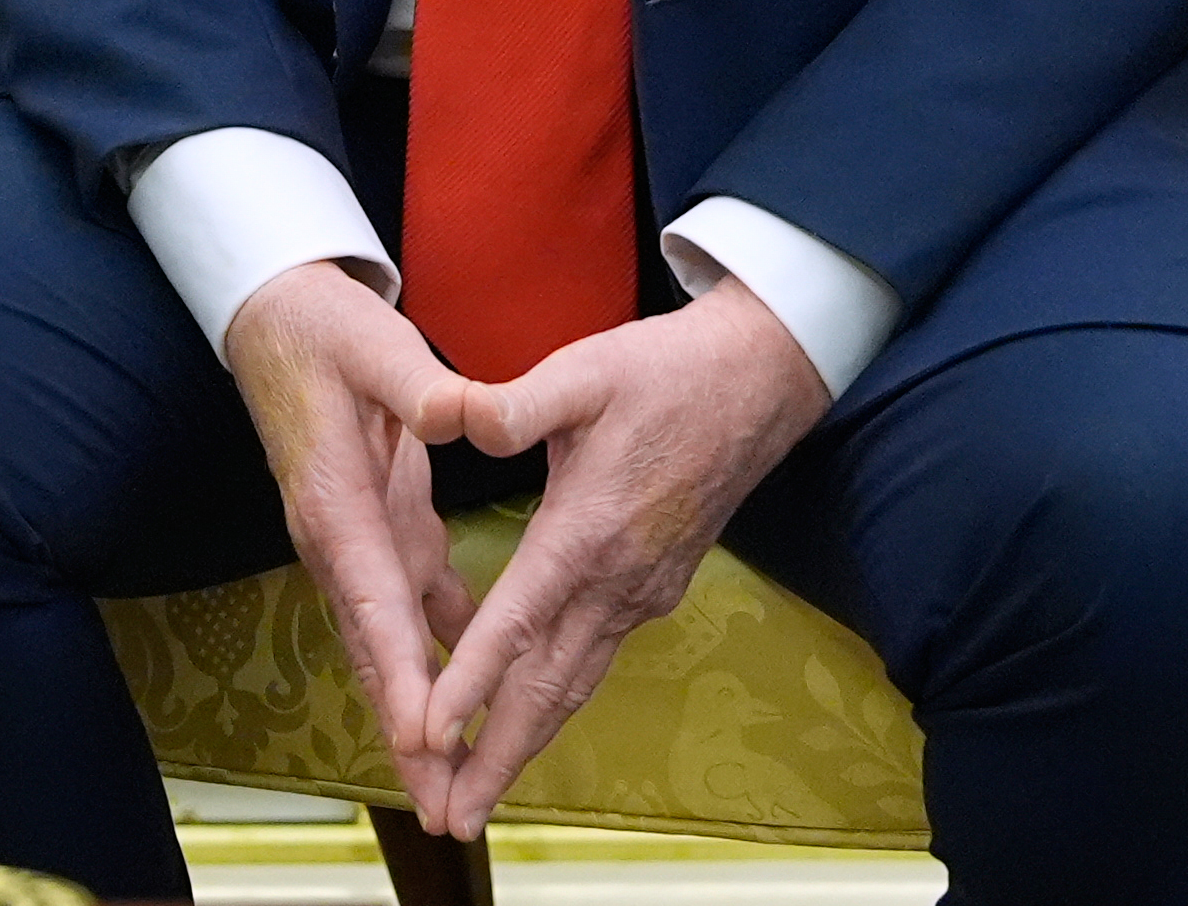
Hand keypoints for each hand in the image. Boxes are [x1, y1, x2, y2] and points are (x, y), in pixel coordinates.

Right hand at [226, 264, 477, 827]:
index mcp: (333, 498)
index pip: (371, 596)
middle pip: (375, 649)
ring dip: (420, 715)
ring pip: (390, 644)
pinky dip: (437, 660)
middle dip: (407, 732)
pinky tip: (476, 701)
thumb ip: (417, 382)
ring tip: (456, 786)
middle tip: (444, 805)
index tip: (424, 733)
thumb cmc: (321, 325)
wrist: (277, 314)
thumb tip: (463, 413)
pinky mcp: (377, 528)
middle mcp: (336, 536)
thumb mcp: (370, 339)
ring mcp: (355, 539)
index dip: (399, 669)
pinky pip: (410, 609)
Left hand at [413, 277, 830, 835]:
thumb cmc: (664, 371)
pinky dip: (550, 705)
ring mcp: (639, 592)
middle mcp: (618, 580)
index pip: (520, 619)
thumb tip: (458, 418)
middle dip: (497, 757)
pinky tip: (520, 725)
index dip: (471, 679)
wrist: (758, 384)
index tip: (429, 731)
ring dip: (523, 747)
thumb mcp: (584, 370)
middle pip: (549, 687)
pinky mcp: (649, 590)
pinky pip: (591, 663)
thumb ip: (516, 402)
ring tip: (474, 798)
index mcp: (590, 530)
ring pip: (573, 686)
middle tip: (451, 818)